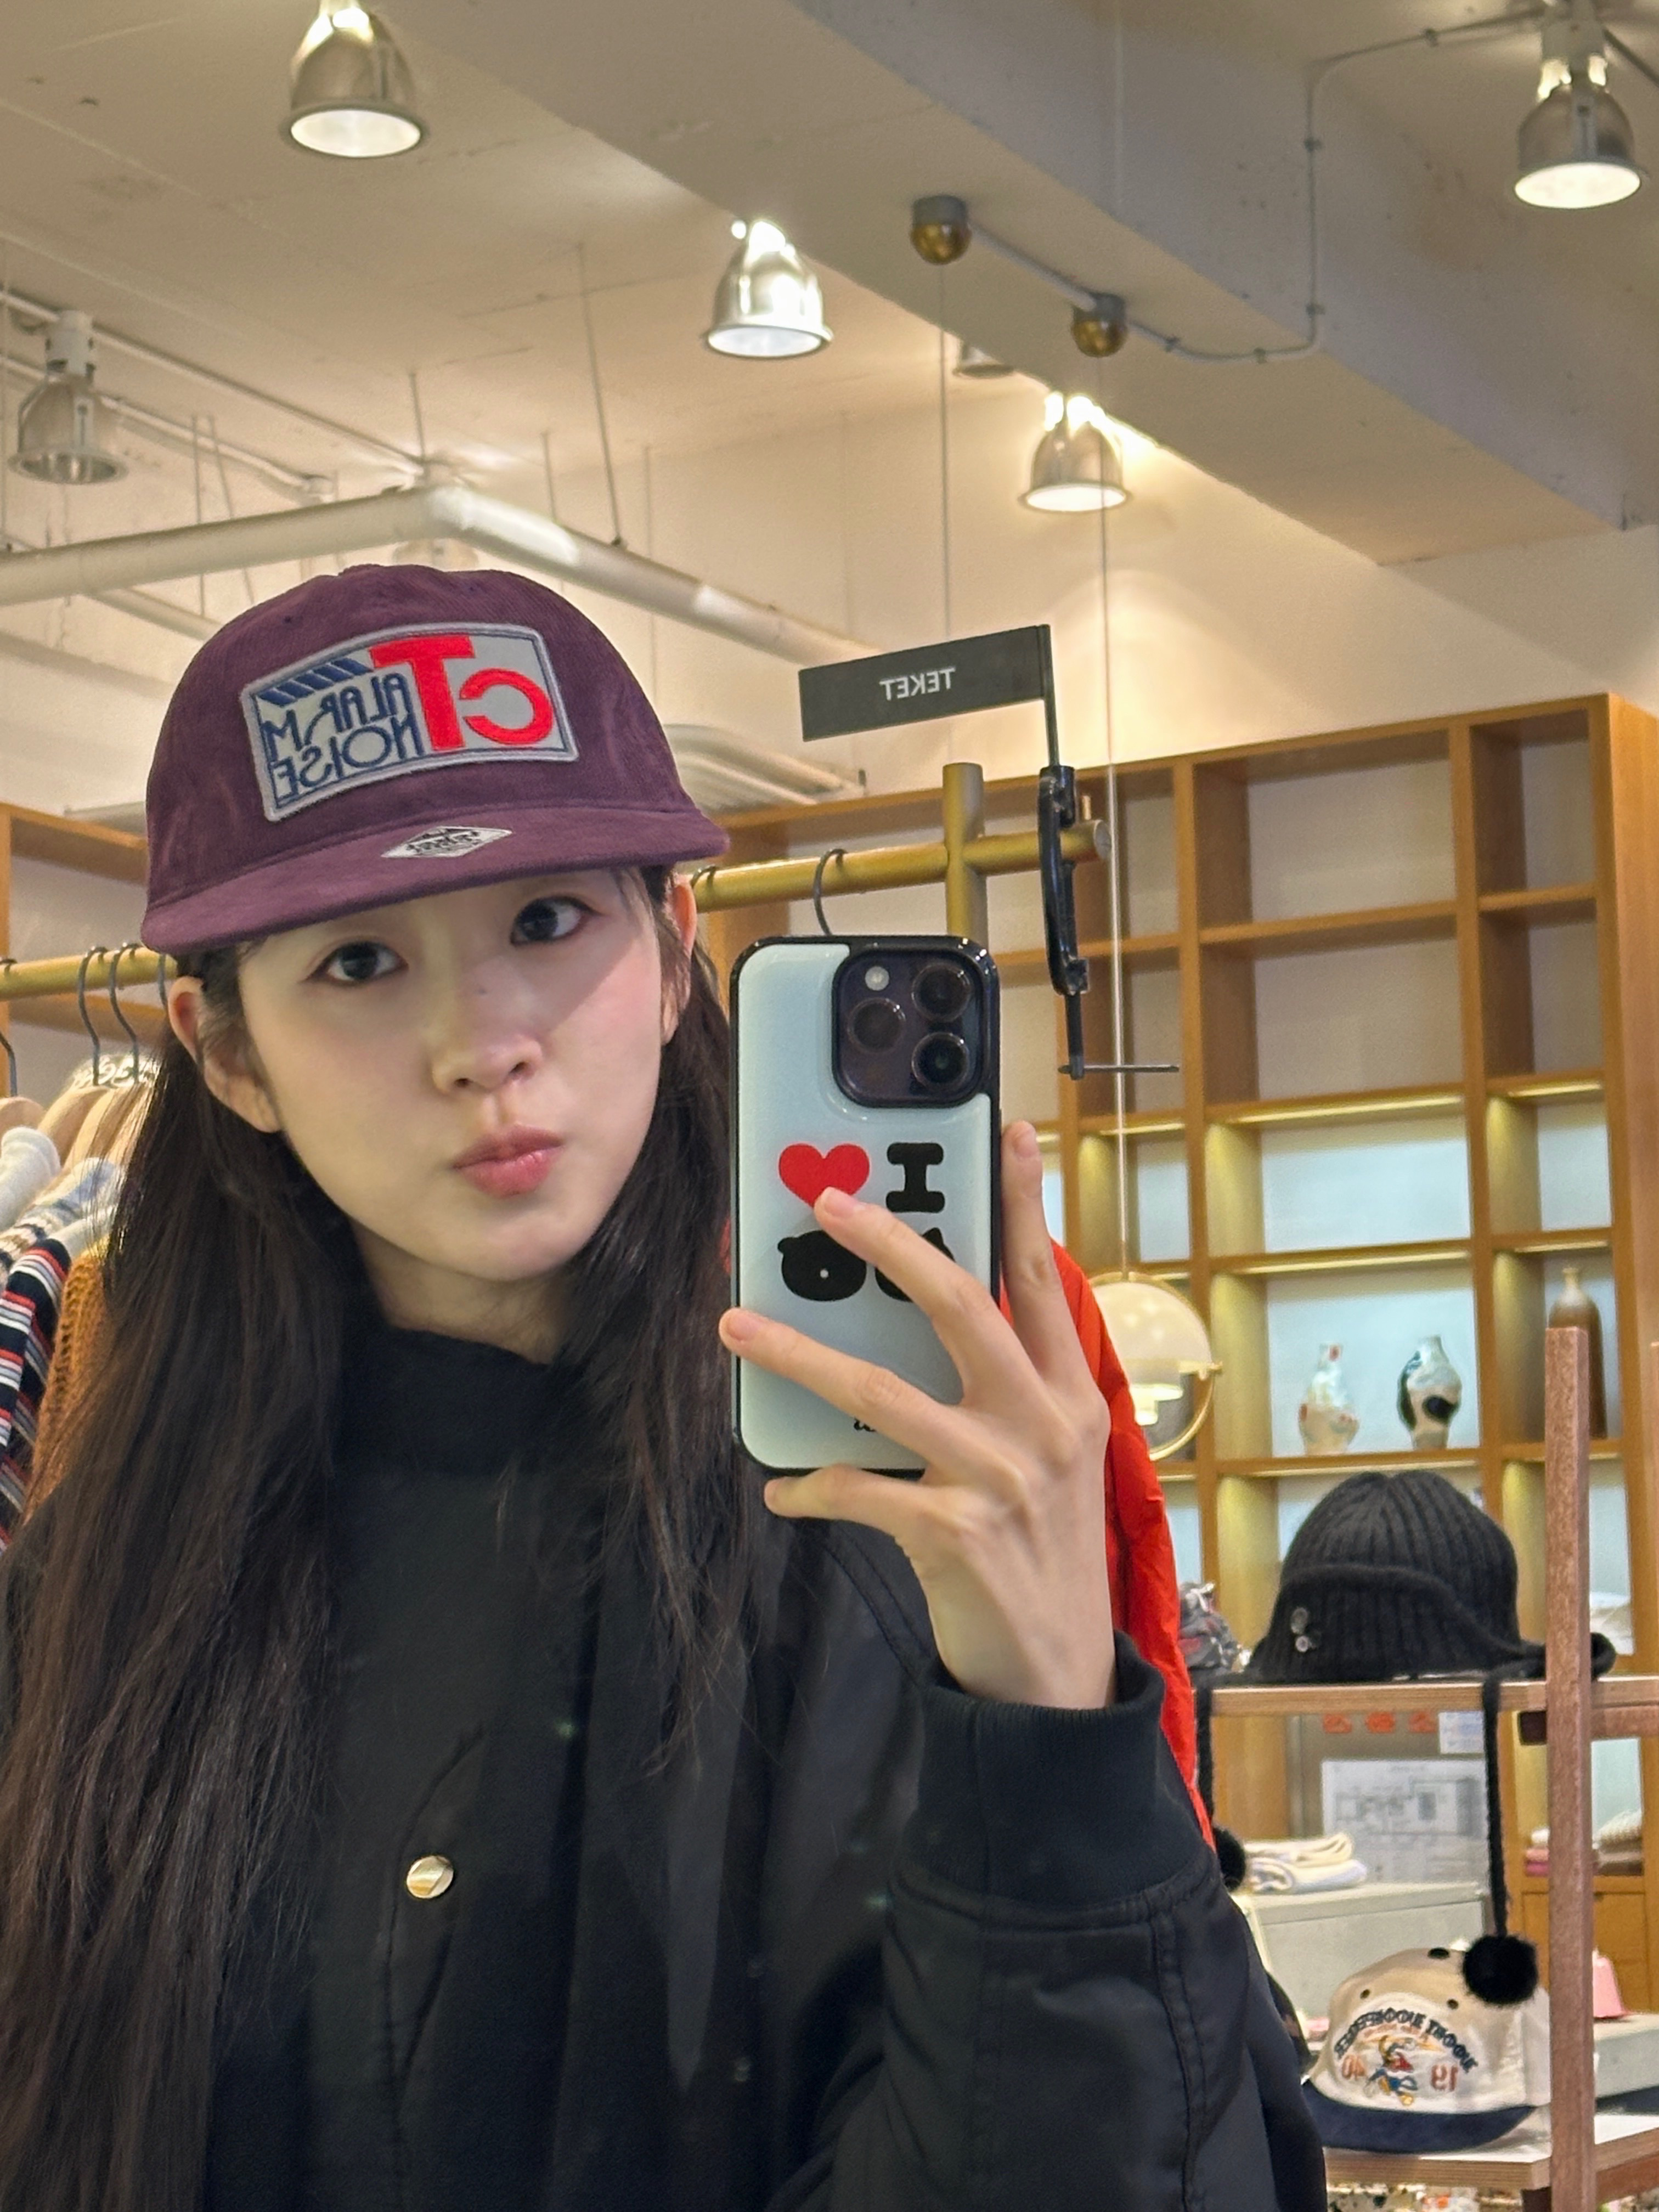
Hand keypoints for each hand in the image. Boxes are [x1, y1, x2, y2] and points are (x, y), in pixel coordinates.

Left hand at [718, 1122, 1115, 1708]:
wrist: (1057, 1679)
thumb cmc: (1039, 1556)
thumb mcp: (1045, 1463)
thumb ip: (1001, 1395)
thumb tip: (912, 1336)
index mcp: (1069, 1398)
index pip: (1039, 1282)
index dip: (1022, 1206)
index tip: (1010, 1134)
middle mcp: (1043, 1425)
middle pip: (959, 1305)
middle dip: (889, 1243)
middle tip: (824, 1203)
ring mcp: (1000, 1476)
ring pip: (881, 1390)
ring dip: (798, 1355)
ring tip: (735, 1327)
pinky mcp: (955, 1533)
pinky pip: (858, 1487)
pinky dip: (810, 1486)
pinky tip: (783, 1490)